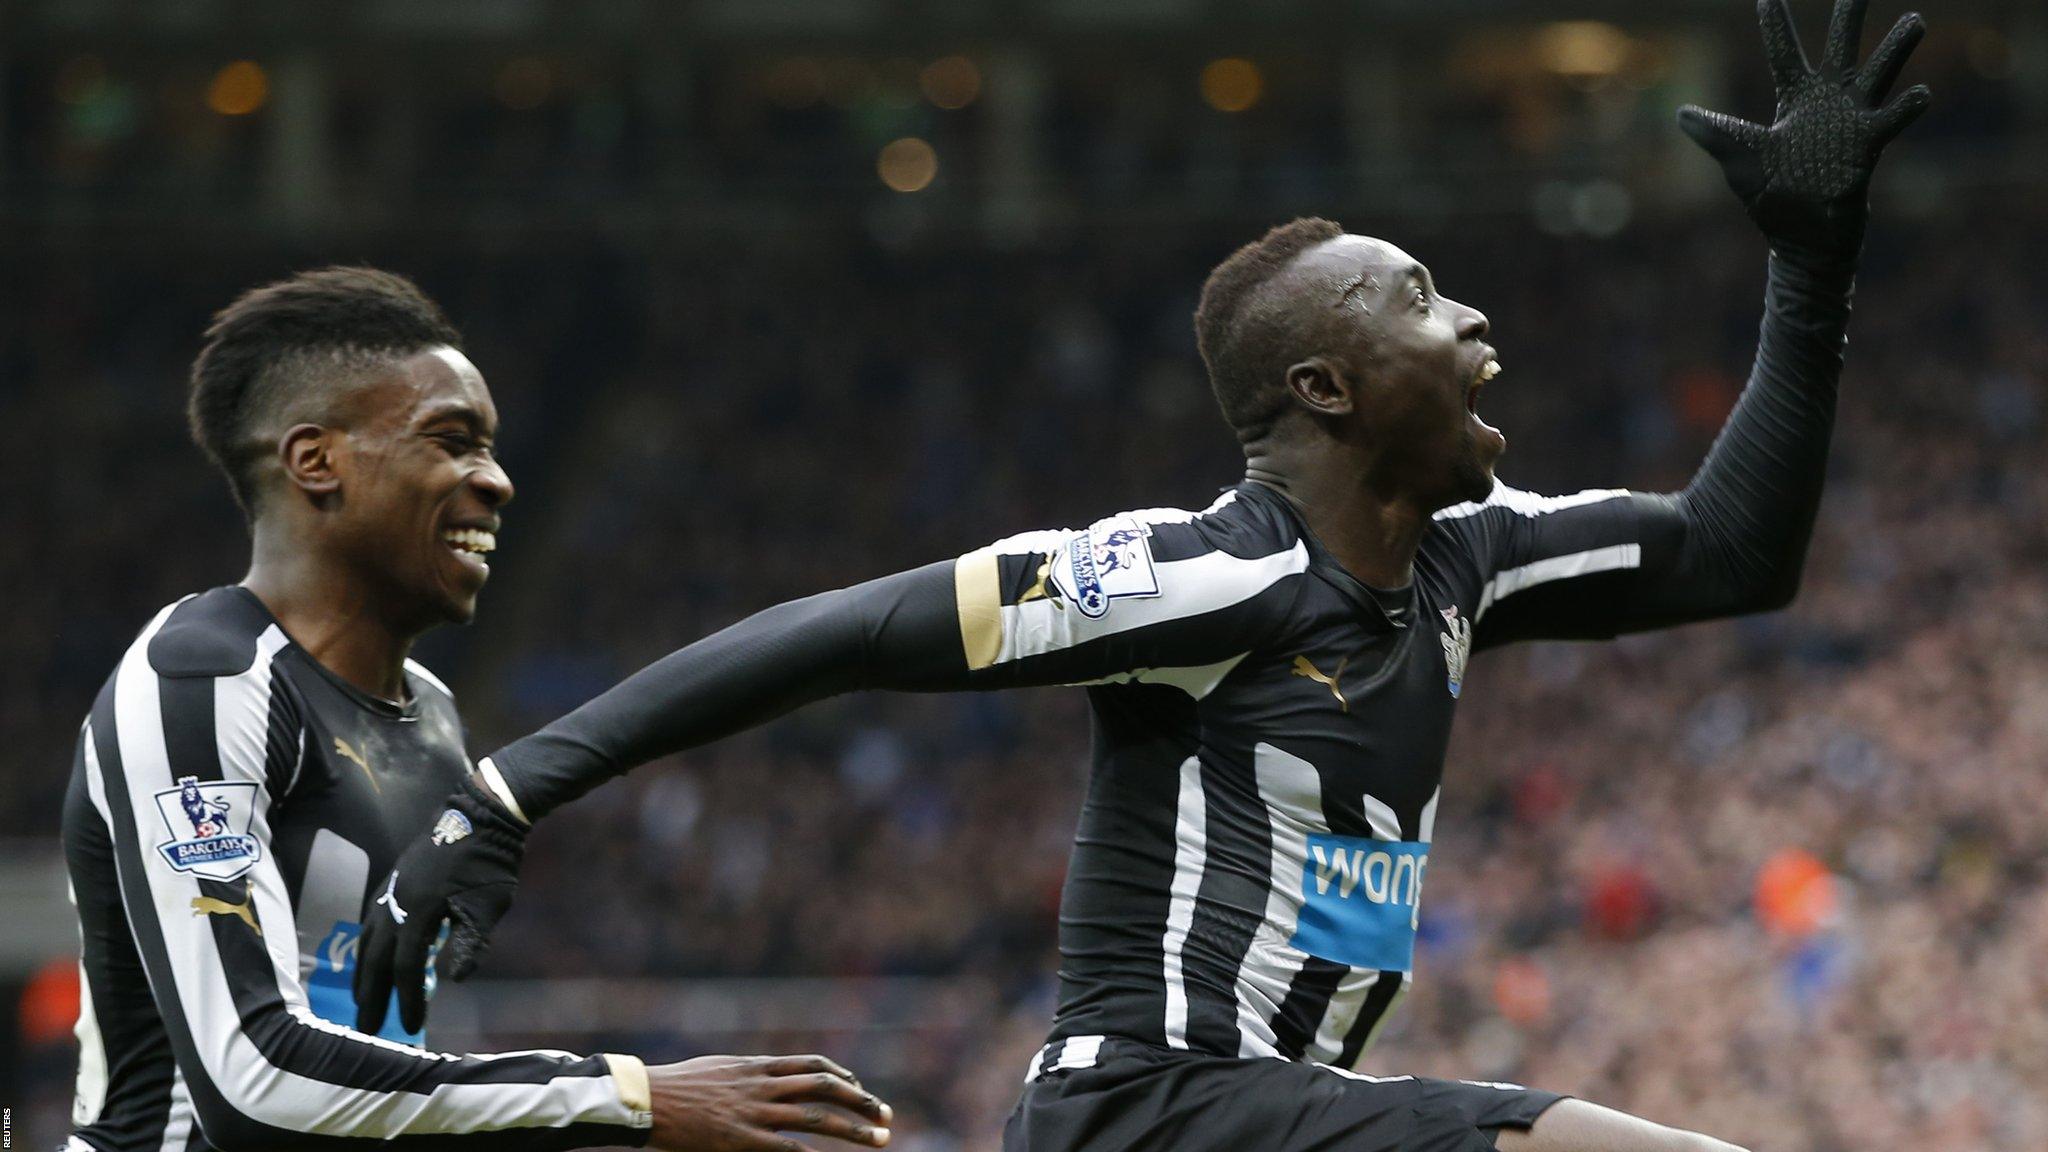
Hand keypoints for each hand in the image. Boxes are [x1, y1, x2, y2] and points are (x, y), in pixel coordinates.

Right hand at [353, 775, 526, 1034]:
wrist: (482, 814)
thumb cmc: (491, 862)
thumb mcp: (488, 906)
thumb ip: (469, 943)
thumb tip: (450, 980)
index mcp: (420, 912)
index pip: (406, 967)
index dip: (407, 999)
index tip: (410, 1028)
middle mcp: (396, 903)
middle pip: (376, 958)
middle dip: (371, 996)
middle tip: (367, 1028)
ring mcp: (391, 889)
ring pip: (367, 939)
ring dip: (363, 973)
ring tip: (361, 1000)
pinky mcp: (393, 879)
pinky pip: (370, 920)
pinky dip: (366, 945)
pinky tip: (368, 957)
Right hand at [647, 1054, 892, 1151]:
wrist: (647, 1100)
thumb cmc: (678, 1085)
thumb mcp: (720, 1068)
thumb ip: (749, 1073)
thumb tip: (768, 1074)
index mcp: (758, 1066)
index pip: (814, 1065)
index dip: (842, 1077)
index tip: (860, 1090)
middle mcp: (764, 1085)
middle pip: (825, 1089)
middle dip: (861, 1102)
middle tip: (886, 1116)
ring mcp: (755, 1113)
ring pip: (817, 1118)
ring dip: (853, 1130)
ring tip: (880, 1139)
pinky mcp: (742, 1140)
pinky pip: (788, 1150)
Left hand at [1678, 0, 1930, 260]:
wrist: (1800, 239)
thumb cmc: (1772, 198)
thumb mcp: (1738, 161)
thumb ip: (1715, 133)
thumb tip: (1681, 114)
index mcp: (1795, 100)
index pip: (1785, 53)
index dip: (1776, 26)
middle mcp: (1829, 102)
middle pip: (1842, 46)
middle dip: (1850, 15)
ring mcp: (1853, 120)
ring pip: (1878, 74)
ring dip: (1896, 48)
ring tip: (1915, 20)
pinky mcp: (1867, 147)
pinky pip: (1890, 121)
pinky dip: (1905, 107)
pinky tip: (1920, 93)